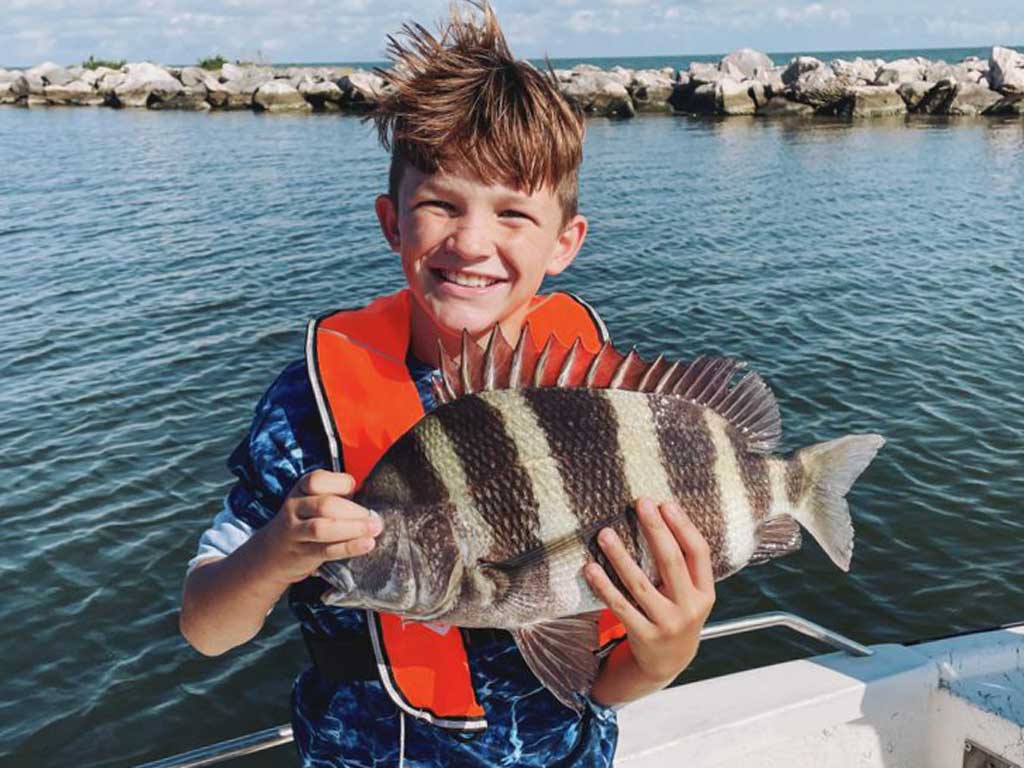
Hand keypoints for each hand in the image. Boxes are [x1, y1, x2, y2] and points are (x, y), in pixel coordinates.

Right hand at [253, 469, 382, 585]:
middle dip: (353, 511)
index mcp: (301, 489)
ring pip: (322, 528)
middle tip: (373, 517)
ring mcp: (295, 532)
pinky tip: (366, 544)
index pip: (318, 480)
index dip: (342, 484)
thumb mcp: (313, 501)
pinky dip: (349, 547)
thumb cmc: (304, 521)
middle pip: (324, 505)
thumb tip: (370, 499)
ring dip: (352, 529)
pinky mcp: (302, 553)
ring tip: (373, 529)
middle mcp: (295, 507)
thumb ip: (337, 496)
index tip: (358, 490)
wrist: (271, 553)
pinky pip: (326, 550)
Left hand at [585, 498, 715, 684]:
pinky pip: (620, 606)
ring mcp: (667, 624)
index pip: (699, 553)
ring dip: (620, 556)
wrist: (668, 662)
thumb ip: (683, 565)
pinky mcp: (644, 636)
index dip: (683, 527)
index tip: (666, 503)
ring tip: (605, 533)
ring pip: (640, 584)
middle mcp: (690, 608)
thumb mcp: (691, 593)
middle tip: (640, 502)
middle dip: (655, 530)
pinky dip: (604, 586)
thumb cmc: (676, 613)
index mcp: (705, 592)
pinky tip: (591, 568)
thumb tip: (662, 515)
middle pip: (672, 562)